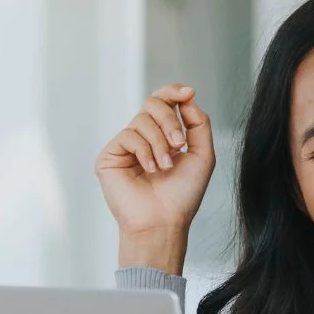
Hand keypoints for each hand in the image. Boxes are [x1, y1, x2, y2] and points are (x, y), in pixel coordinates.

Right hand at [95, 84, 215, 237]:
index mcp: (165, 136)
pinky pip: (128, 135)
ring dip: (160, 143)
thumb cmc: (183, 195)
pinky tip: (150, 169)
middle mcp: (145, 138)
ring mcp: (126, 146)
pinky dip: (144, 151)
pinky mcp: (110, 155)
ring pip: (142, 119)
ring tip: (166, 167)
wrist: (163, 221)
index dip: (174, 92)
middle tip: (180, 145)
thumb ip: (199, 124)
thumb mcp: (203, 155)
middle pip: (153, 103)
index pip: (165, 102)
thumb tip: (188, 97)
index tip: (188, 93)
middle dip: (170, 120)